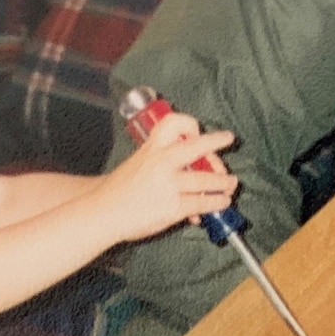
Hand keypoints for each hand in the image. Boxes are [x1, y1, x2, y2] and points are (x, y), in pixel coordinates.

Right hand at [96, 111, 236, 241]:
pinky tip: (221, 202)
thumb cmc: (119, 190)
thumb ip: (163, 160)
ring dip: (224, 182)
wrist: (103, 212)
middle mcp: (162, 162)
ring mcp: (169, 184)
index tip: (198, 130)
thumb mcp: (138, 162)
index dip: (190, 124)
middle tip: (228, 142)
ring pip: (207, 179)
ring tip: (231, 184)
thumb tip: (192, 167)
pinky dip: (216, 202)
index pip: (174, 123)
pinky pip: (203, 203)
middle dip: (217, 143)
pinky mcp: (173, 207)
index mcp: (151, 148)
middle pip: (198, 146)